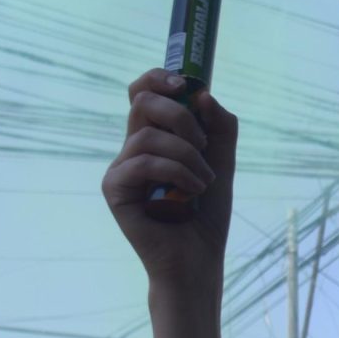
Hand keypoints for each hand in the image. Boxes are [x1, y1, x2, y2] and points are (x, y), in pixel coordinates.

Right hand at [105, 71, 235, 282]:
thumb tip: (203, 93)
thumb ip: (220, 127)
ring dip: (187, 154)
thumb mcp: (223, 162)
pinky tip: (192, 191)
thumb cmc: (206, 215)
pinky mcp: (115, 189)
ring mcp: (121, 168)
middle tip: (202, 143)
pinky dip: (176, 171)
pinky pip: (143, 161)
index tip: (185, 84)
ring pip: (147, 134)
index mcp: (154, 138)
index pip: (143, 92)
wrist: (198, 259)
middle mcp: (132, 149)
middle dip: (179, 114)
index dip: (158, 78)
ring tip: (204, 180)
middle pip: (141, 101)